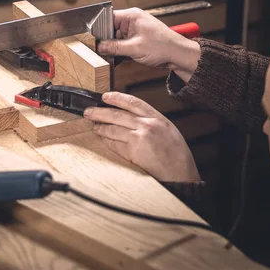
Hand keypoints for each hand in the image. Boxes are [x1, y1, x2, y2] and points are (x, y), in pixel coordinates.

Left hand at [84, 91, 200, 181]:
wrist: (180, 173)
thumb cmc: (177, 154)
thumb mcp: (168, 130)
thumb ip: (151, 121)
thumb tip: (132, 117)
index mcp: (157, 118)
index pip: (133, 102)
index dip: (117, 97)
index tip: (105, 96)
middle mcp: (147, 125)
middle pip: (117, 114)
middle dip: (100, 112)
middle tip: (89, 111)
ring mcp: (139, 138)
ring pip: (113, 129)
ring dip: (101, 127)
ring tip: (94, 126)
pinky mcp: (133, 152)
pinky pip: (115, 144)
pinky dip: (107, 141)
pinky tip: (103, 139)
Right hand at [98, 8, 200, 81]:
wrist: (177, 56)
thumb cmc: (163, 46)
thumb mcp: (134, 48)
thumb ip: (114, 47)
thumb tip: (99, 46)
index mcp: (132, 16)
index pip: (108, 17)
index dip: (98, 28)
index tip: (92, 38)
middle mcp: (132, 21)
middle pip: (110, 29)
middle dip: (105, 40)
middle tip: (100, 50)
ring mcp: (134, 31)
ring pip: (115, 38)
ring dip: (112, 47)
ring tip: (112, 55)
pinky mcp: (136, 40)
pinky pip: (122, 44)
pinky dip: (119, 51)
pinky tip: (117, 57)